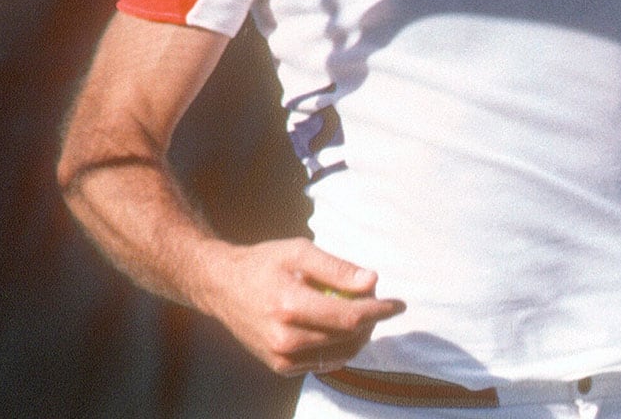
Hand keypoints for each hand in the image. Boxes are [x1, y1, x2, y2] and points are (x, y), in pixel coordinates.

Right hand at [197, 237, 404, 375]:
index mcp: (289, 306)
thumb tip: (372, 281)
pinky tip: (339, 327)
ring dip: (359, 335)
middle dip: (371, 319)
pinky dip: (340, 346)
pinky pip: (324, 363)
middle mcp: (284, 338)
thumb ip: (337, 268)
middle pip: (348, 336)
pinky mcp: (280, 368)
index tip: (398, 304)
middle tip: (375, 300)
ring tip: (358, 312)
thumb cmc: (264, 264)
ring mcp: (281, 358)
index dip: (379, 311)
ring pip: (341, 353)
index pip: (349, 316)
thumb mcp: (299, 251)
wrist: (222, 287)